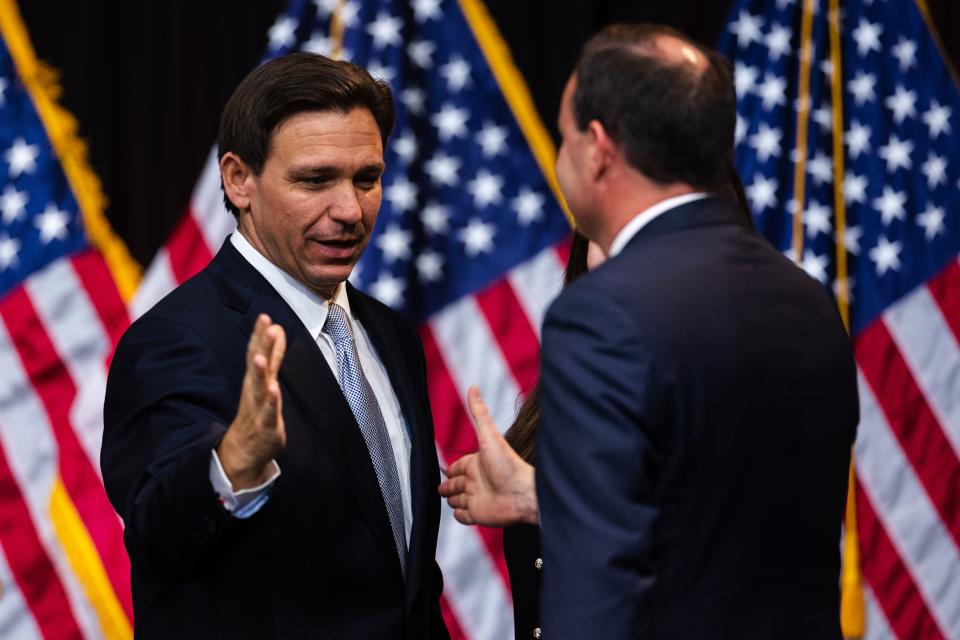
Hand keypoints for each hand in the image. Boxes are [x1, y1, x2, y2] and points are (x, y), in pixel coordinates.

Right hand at [217, 314, 286, 488]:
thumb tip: (277, 328)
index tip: (264, 316)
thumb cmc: (256, 411)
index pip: (256, 353)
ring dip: (260, 372)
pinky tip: (274, 389)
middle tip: (265, 324)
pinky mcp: (266, 425)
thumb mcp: (266, 380)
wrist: (243, 452)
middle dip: (261, 345)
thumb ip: (274, 355)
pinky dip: (271, 401)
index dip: (259, 336)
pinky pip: (268, 412)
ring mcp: (258, 407)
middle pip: (256, 365)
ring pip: (259, 387)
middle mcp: (253, 390)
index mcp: (254, 379)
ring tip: (261, 357)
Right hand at [438, 386, 538, 526]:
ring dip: (452, 500)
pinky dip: (459, 515)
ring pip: (456, 501)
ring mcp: (476, 499)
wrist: (523, 494)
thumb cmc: (509, 464)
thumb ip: (479, 413)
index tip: (445, 469)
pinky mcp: (477, 515)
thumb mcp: (489, 436)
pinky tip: (459, 511)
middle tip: (440, 488)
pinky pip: (462, 517)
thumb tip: (473, 387)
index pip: (456, 467)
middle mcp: (475, 481)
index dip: (450, 469)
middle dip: (446, 486)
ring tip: (449, 498)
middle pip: (453, 485)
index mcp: (475, 463)